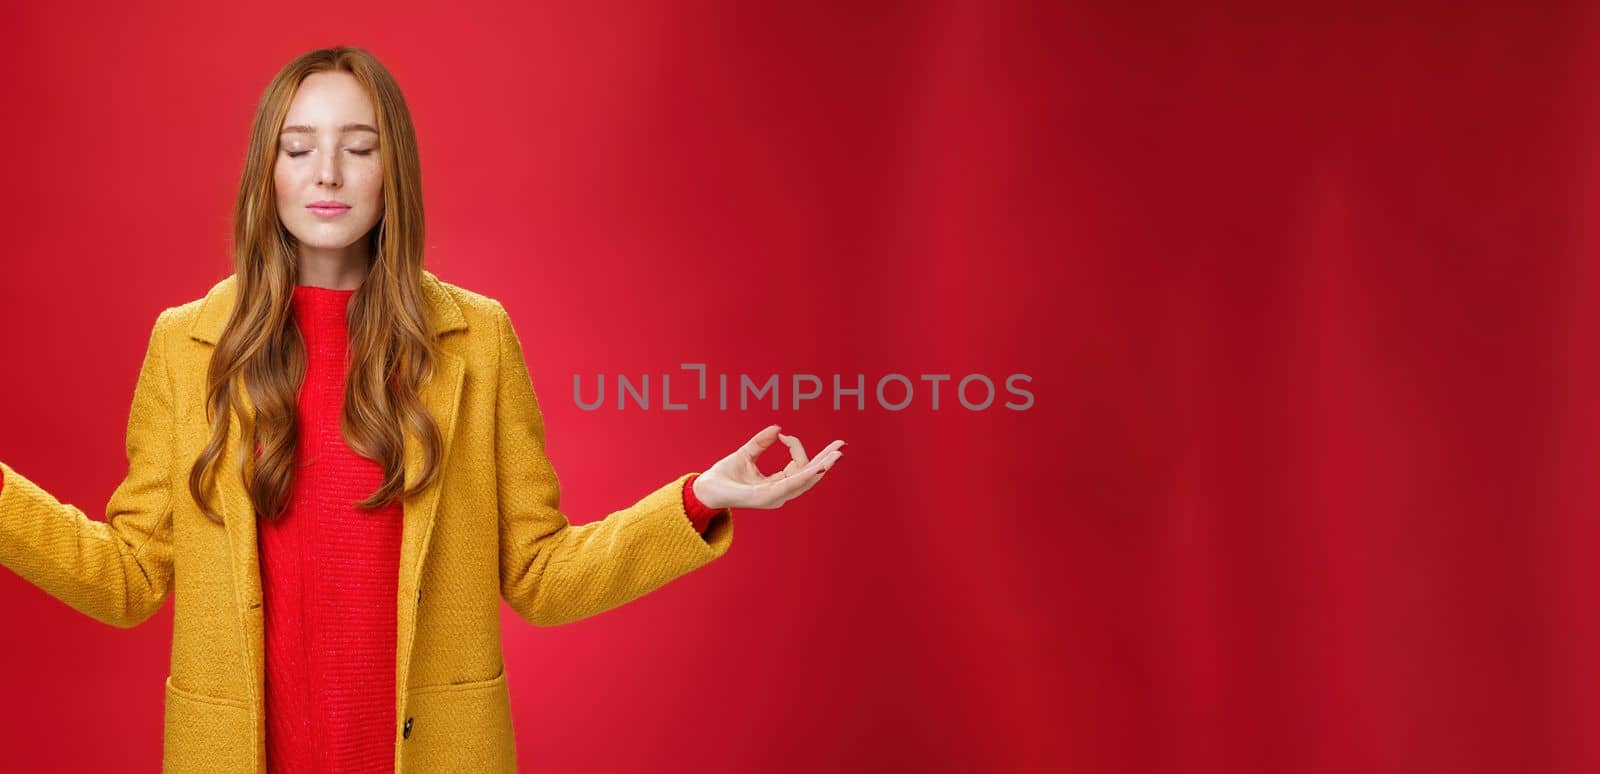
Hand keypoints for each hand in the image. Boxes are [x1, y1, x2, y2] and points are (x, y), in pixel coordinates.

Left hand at [692, 425, 845, 509]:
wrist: (704, 489)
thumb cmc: (724, 476)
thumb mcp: (745, 454)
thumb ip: (761, 442)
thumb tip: (778, 428)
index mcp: (776, 484)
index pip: (798, 465)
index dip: (795, 446)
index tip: (782, 435)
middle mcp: (779, 492)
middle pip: (808, 476)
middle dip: (826, 461)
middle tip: (842, 447)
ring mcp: (774, 497)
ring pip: (804, 481)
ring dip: (821, 467)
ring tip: (836, 456)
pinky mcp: (765, 498)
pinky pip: (790, 485)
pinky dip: (805, 476)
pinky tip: (818, 467)